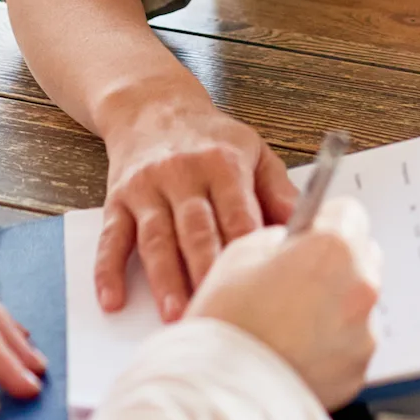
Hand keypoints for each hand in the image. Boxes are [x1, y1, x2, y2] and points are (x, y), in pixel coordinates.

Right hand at [99, 83, 297, 320]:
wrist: (153, 105)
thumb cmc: (211, 137)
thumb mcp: (254, 151)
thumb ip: (279, 192)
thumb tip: (310, 229)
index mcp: (223, 164)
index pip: (237, 212)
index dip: (246, 248)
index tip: (258, 285)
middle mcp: (183, 174)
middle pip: (195, 229)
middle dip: (205, 271)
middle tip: (217, 311)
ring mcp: (147, 188)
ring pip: (155, 238)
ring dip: (164, 278)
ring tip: (175, 314)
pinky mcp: (117, 199)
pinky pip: (112, 238)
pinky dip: (108, 270)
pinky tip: (113, 300)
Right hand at [192, 200, 382, 409]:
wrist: (220, 395)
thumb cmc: (225, 324)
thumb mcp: (240, 255)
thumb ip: (278, 240)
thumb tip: (294, 243)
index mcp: (333, 248)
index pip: (350, 212)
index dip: (325, 221)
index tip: (311, 234)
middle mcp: (360, 287)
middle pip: (362, 256)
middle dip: (335, 262)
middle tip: (296, 280)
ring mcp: (363, 333)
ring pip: (357, 304)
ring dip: (335, 306)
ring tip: (291, 324)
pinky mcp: (358, 371)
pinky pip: (351, 345)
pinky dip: (331, 346)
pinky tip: (296, 351)